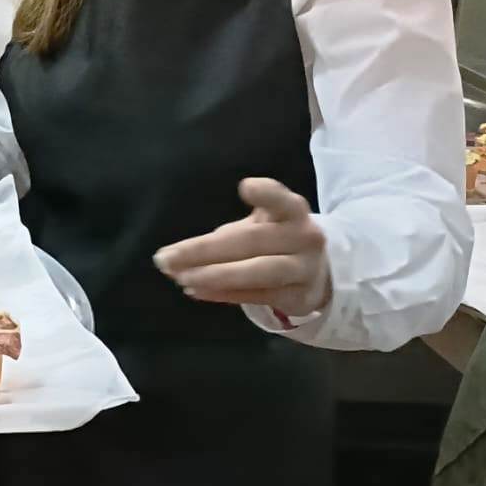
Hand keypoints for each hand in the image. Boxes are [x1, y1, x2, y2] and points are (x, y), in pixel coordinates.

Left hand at [153, 178, 331, 318]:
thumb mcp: (262, 225)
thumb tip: (176, 256)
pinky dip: (224, 294)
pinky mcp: (298, 297)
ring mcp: (304, 269)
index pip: (281, 199)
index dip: (266, 194)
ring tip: (180, 277)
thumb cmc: (277, 240)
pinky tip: (196, 290)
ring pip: (257, 272)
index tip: (245, 187)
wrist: (320, 272)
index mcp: (292, 210)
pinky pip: (256, 295)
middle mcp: (303, 237)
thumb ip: (226, 235)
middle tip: (165, 258)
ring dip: (214, 275)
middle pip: (252, 241)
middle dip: (204, 250)